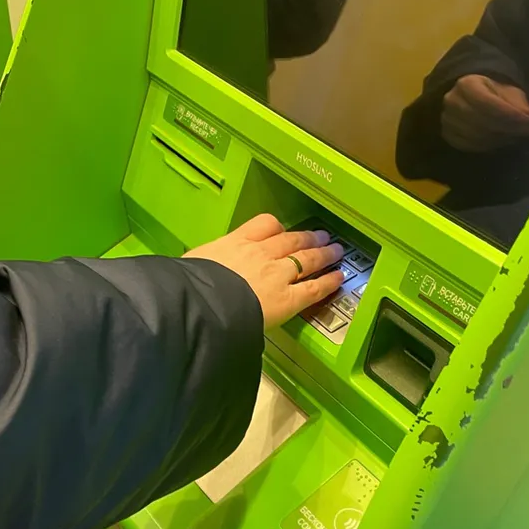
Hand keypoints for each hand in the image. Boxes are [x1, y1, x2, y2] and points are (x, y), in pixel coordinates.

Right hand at [185, 214, 344, 328]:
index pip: (263, 225)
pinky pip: (314, 287)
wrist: (200, 303)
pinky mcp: (288, 298)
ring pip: (307, 258)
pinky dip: (329, 281)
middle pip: (290, 239)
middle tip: (320, 235)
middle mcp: (260, 253)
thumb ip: (203, 265)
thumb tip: (192, 271)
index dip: (276, 227)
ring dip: (324, 253)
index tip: (282, 229)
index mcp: (234, 243)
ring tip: (335, 249)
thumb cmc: (189, 287)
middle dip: (307, 237)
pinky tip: (339, 277)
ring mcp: (277, 274)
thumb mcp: (191, 264)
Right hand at [442, 74, 528, 152]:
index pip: (488, 103)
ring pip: (476, 135)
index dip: (511, 114)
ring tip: (518, 137)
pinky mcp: (447, 134)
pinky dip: (488, 146)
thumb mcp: (509, 93)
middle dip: (509, 128)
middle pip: (482, 120)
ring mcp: (447, 119)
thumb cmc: (493, 94)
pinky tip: (502, 142)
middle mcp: (452, 101)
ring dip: (501, 139)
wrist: (471, 99)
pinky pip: (469, 145)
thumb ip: (521, 105)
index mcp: (467, 84)